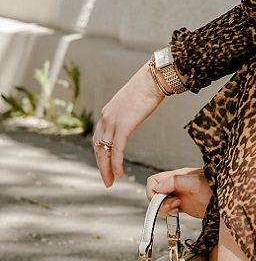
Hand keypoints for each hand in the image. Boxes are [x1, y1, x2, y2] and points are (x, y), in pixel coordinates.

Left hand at [93, 62, 164, 186]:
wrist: (153, 79)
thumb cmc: (148, 88)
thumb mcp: (133, 102)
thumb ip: (129, 112)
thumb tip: (134, 114)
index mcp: (107, 113)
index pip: (98, 138)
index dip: (100, 154)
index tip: (105, 166)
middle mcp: (106, 118)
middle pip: (98, 147)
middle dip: (101, 166)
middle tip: (106, 180)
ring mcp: (113, 121)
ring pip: (105, 151)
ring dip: (106, 168)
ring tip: (110, 181)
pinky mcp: (123, 125)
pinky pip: (117, 149)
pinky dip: (116, 163)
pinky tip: (118, 173)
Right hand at [146, 168, 211, 219]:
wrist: (227, 201)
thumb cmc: (216, 188)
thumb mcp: (196, 182)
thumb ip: (176, 181)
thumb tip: (158, 187)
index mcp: (177, 175)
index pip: (154, 180)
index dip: (153, 190)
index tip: (161, 197)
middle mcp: (176, 184)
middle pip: (155, 192)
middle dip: (159, 201)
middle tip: (172, 204)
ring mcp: (179, 195)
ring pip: (160, 202)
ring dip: (164, 207)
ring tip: (176, 207)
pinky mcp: (183, 205)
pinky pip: (168, 209)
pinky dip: (168, 212)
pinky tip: (178, 211)